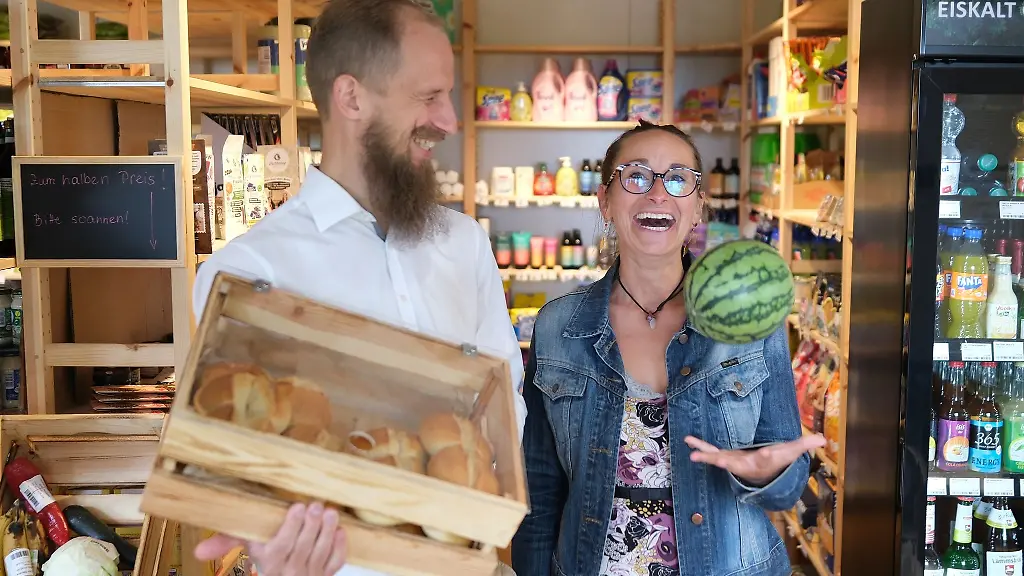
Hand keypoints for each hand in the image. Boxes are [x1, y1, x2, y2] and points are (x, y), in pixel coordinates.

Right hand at [194, 502, 347, 575]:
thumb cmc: (269, 555)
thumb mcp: (249, 546)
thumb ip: (226, 541)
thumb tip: (197, 551)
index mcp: (270, 561)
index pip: (281, 546)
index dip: (290, 527)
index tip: (296, 506)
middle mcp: (289, 571)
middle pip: (303, 548)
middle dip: (311, 525)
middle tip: (316, 505)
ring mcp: (310, 574)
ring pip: (320, 554)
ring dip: (327, 532)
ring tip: (330, 513)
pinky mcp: (326, 574)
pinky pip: (335, 563)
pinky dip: (339, 548)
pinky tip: (340, 531)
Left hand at [685, 434, 825, 485]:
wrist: (761, 474)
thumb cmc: (776, 460)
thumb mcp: (791, 451)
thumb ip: (805, 444)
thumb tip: (824, 439)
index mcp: (763, 462)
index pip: (766, 459)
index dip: (767, 456)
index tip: (765, 453)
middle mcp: (746, 464)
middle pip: (736, 463)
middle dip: (726, 461)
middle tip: (718, 460)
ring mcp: (732, 461)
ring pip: (718, 459)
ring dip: (706, 456)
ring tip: (692, 454)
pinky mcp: (724, 456)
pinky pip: (710, 451)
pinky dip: (700, 447)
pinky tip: (687, 441)